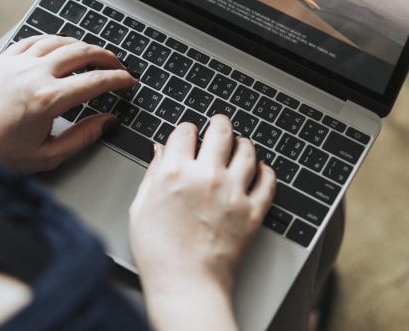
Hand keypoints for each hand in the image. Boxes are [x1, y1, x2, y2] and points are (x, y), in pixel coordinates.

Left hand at [0, 35, 136, 172]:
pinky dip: (53, 41)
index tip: (129, 81)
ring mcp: (18, 63)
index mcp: (48, 99)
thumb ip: (83, 136)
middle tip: (117, 65)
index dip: (118, 79)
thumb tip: (107, 121)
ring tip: (93, 55)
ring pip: (60, 41)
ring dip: (82, 45)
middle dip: (106, 56)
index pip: (95, 81)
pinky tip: (59, 47)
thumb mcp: (46, 155)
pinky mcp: (4, 59)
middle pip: (82, 52)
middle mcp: (35, 74)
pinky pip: (35, 40)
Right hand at [129, 116, 275, 312]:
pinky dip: (266, 171)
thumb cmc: (158, 253)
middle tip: (220, 124)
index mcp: (174, 172)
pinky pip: (268, 181)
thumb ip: (153, 174)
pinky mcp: (252, 211)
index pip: (185, 131)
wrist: (185, 284)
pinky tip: (262, 169)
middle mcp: (206, 176)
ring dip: (243, 143)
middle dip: (219, 124)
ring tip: (241, 144)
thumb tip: (160, 152)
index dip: (186, 130)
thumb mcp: (140, 208)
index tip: (188, 135)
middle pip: (220, 131)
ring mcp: (232, 192)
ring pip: (247, 151)